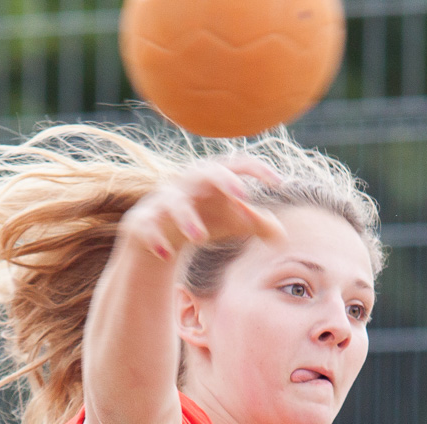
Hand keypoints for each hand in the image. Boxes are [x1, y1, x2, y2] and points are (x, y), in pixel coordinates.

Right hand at [119, 157, 286, 261]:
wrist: (159, 232)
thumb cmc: (204, 219)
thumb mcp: (232, 222)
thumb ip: (257, 224)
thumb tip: (282, 235)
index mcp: (212, 180)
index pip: (236, 165)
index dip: (256, 169)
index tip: (278, 182)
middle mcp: (188, 185)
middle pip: (205, 173)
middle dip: (223, 181)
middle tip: (242, 196)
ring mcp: (163, 202)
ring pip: (174, 203)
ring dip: (187, 219)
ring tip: (200, 238)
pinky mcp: (143, 221)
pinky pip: (147, 227)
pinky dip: (156, 240)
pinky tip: (166, 255)